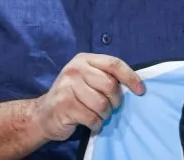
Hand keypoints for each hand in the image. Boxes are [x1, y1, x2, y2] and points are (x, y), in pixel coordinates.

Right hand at [29, 53, 145, 141]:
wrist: (43, 114)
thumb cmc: (73, 96)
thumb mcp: (88, 78)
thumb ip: (106, 76)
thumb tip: (136, 84)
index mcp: (84, 59)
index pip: (114, 64)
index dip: (131, 77)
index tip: (140, 90)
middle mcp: (75, 70)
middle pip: (110, 85)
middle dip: (116, 100)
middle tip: (112, 107)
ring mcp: (67, 87)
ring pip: (102, 103)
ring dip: (105, 114)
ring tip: (99, 115)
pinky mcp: (64, 106)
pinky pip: (92, 117)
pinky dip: (96, 124)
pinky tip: (92, 123)